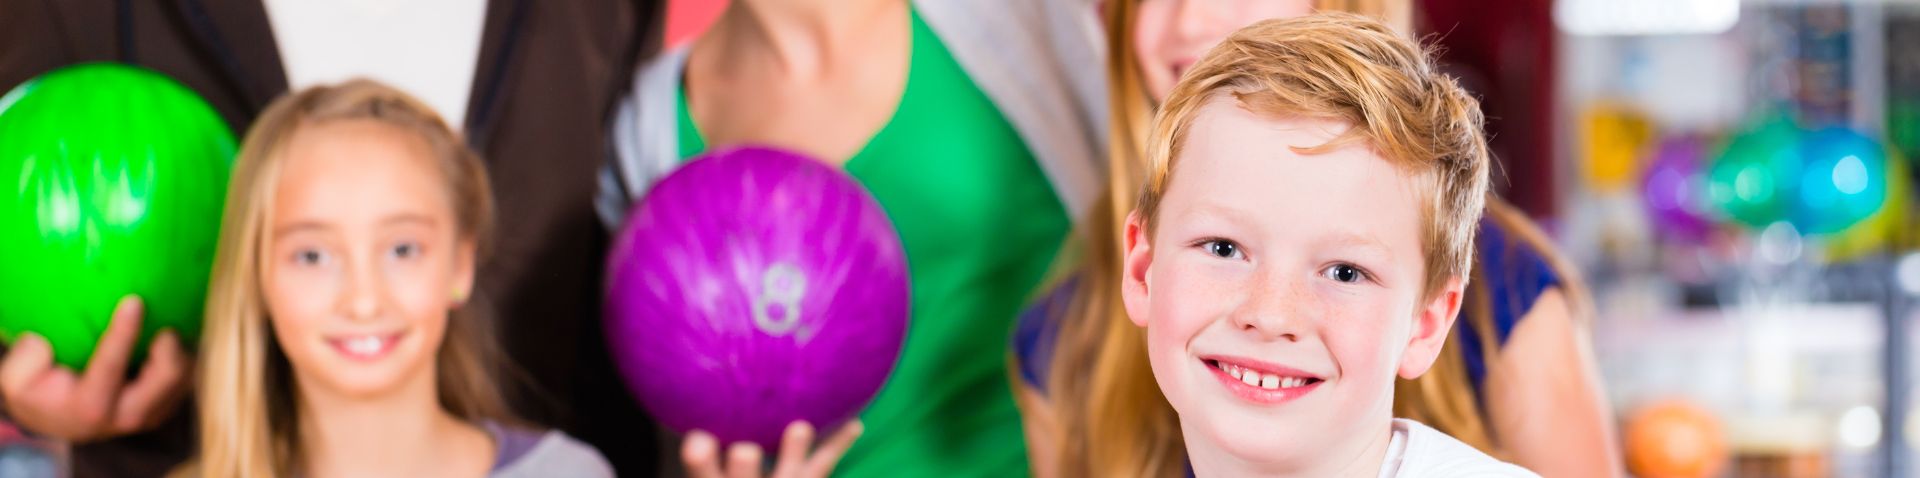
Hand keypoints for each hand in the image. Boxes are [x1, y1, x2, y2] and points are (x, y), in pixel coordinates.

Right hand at [0, 296, 192, 441]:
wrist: (59, 417)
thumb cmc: (38, 391)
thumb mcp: (17, 380)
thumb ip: (27, 360)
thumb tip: (45, 341)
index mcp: (91, 407)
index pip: (112, 367)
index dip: (124, 333)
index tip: (133, 301)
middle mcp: (128, 415)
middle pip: (167, 379)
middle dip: (171, 346)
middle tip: (165, 319)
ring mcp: (153, 413)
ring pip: (186, 378)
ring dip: (183, 348)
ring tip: (170, 321)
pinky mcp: (167, 405)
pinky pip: (190, 378)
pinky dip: (188, 354)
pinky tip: (175, 331)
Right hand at [682, 420, 863, 477]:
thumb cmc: (726, 468)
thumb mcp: (708, 459)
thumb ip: (701, 431)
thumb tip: (683, 369)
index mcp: (712, 476)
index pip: (699, 467)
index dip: (700, 458)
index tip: (699, 438)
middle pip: (742, 470)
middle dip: (744, 462)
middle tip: (745, 450)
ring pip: (787, 473)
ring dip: (793, 452)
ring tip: (800, 429)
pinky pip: (822, 464)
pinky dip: (837, 443)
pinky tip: (854, 424)